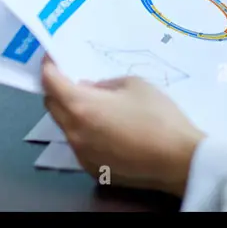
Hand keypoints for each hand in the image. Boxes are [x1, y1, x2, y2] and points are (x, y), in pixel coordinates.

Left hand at [41, 56, 203, 197]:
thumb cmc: (157, 116)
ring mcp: (82, 154)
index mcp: (81, 106)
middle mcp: (74, 132)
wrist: (177, 160)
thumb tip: (91, 89)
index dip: (49, 66)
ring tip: (97, 105)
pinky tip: (109, 130)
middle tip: (73, 79)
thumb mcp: (134, 84)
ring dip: (72, 112)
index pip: (50, 82)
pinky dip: (86, 133)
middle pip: (51, 106)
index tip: (54, 58)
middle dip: (57, 90)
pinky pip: (80, 145)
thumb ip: (106, 84)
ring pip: (66, 127)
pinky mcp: (93, 169)